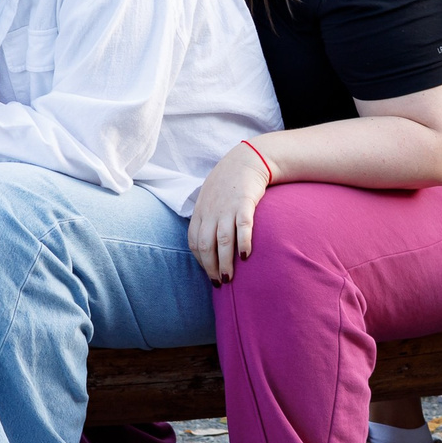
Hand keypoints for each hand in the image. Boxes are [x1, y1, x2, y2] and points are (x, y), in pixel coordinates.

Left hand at [187, 141, 272, 282]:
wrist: (247, 159)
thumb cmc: (228, 182)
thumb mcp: (209, 197)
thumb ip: (206, 217)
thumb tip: (206, 242)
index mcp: (201, 212)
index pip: (194, 242)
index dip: (201, 261)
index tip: (209, 273)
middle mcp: (211, 212)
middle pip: (206, 245)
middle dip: (211, 267)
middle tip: (219, 283)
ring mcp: (227, 208)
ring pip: (223, 241)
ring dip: (225, 262)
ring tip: (229, 278)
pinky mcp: (245, 203)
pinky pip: (243, 226)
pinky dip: (243, 242)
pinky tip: (245, 256)